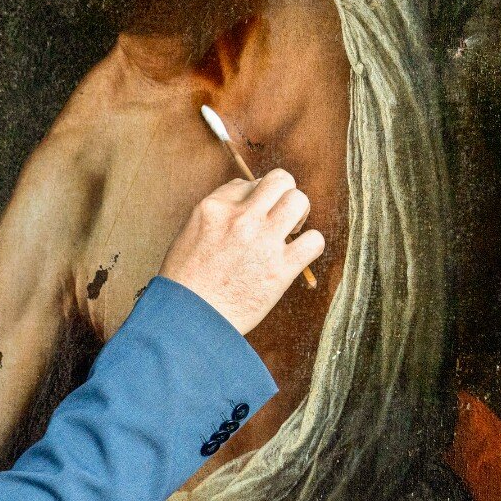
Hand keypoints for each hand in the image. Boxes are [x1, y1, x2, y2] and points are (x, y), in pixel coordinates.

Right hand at [159, 169, 325, 334]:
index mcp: (214, 207)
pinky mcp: (281, 269)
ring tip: (290, 233)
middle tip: (280, 217)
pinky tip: (297, 256)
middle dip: (284, 195)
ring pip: (300, 201)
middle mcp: (240, 218)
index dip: (254, 199)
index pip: (247, 184)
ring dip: (300, 215)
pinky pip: (314, 240)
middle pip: (280, 181)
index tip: (252, 218)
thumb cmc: (186, 282)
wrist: (189, 320)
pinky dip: (310, 246)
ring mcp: (262, 241)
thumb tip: (244, 200)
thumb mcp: (189, 234)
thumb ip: (216, 215)